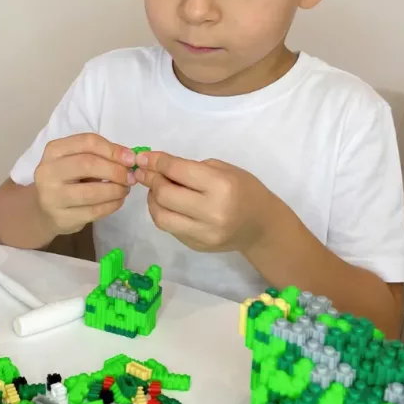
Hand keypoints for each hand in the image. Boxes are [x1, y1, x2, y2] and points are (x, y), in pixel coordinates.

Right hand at [34, 133, 136, 235]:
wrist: (44, 210)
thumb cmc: (67, 180)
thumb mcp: (76, 160)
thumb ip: (99, 155)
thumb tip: (129, 158)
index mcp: (54, 150)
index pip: (87, 142)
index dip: (113, 149)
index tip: (131, 158)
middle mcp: (48, 171)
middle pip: (87, 164)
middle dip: (115, 171)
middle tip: (131, 177)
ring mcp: (52, 197)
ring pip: (91, 192)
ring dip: (116, 190)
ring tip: (125, 189)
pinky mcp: (61, 218)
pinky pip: (93, 211)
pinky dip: (112, 206)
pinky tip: (118, 201)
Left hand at [134, 151, 275, 253]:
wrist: (261, 226)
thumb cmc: (244, 190)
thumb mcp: (223, 170)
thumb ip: (191, 168)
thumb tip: (155, 166)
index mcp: (221, 186)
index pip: (178, 171)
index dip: (156, 162)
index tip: (142, 157)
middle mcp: (211, 212)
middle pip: (165, 195)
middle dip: (151, 180)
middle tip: (146, 173)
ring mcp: (203, 233)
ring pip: (161, 216)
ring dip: (152, 200)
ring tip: (156, 190)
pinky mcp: (196, 245)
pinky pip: (169, 228)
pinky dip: (163, 212)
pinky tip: (167, 204)